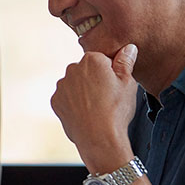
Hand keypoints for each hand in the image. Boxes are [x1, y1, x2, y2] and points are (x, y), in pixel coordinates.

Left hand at [51, 44, 138, 172]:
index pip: (102, 59)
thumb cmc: (116, 109)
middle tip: (107, 98)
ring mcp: (62, 86)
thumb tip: (128, 47)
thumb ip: (126, 62)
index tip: (114, 86)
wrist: (99, 137)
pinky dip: (73, 104)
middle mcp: (72, 69)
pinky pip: (66, 98)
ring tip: (96, 108)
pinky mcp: (55, 101)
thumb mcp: (128, 83)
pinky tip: (85, 113)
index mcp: (92, 60)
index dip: (111, 73)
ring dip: (82, 91)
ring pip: (75, 84)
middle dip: (95, 80)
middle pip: (86, 70)